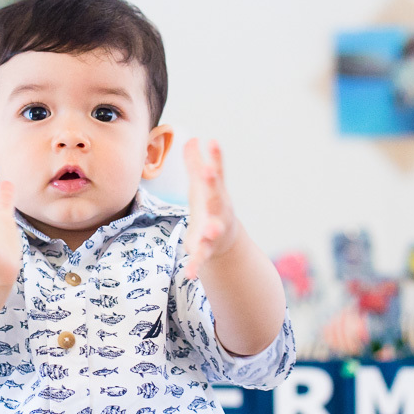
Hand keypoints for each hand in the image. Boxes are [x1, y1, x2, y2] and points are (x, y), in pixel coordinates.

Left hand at [183, 138, 239, 280]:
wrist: (224, 241)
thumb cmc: (210, 208)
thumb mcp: (201, 187)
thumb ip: (196, 164)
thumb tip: (192, 139)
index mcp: (216, 194)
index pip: (216, 172)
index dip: (215, 157)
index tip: (213, 141)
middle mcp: (219, 211)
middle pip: (216, 197)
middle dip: (213, 185)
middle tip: (209, 172)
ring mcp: (215, 231)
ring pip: (214, 230)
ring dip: (212, 230)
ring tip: (210, 230)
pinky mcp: (206, 250)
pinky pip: (201, 257)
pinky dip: (195, 265)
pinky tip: (189, 274)